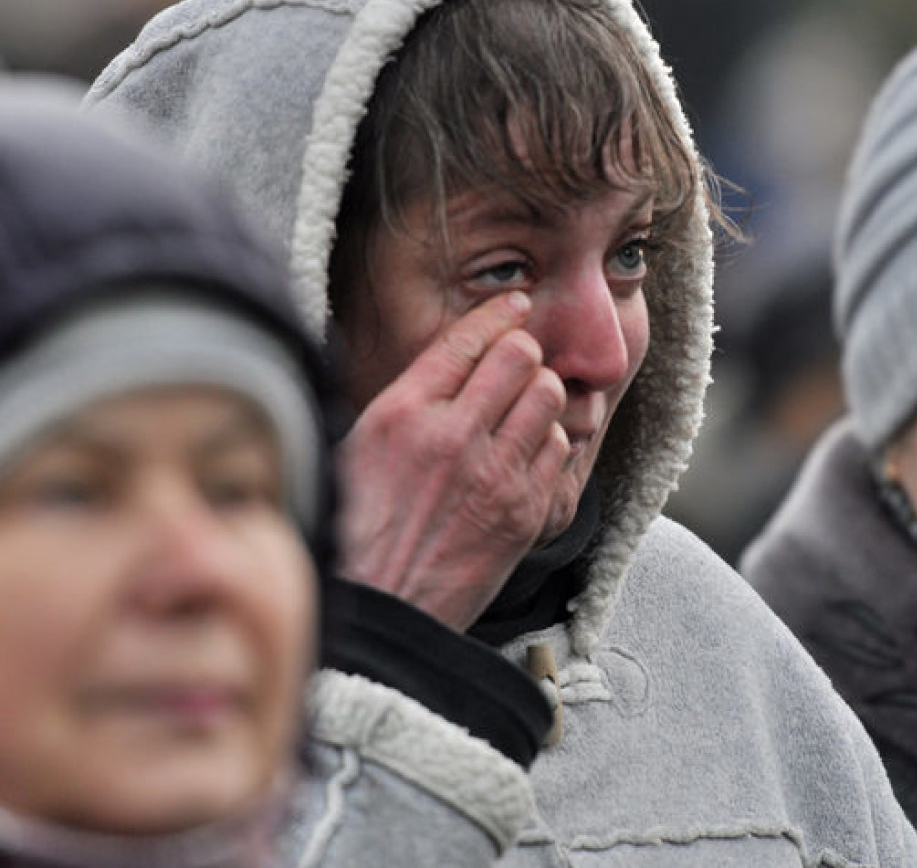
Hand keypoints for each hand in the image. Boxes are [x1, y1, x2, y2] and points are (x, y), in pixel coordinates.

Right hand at [338, 291, 568, 630]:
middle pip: (521, 355)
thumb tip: (443, 361)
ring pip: (549, 395)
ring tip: (523, 413)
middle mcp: (451, 436)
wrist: (382, 613)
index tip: (517, 304)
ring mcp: (494, 474)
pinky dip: (550, 443)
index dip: (500, 313)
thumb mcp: (355, 451)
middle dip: (524, 352)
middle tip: (519, 364)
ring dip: (541, 396)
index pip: (466, 339)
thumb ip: (401, 402)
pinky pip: (561, 448)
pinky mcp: (524, 511)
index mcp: (401, 414)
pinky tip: (528, 456)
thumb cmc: (357, 533)